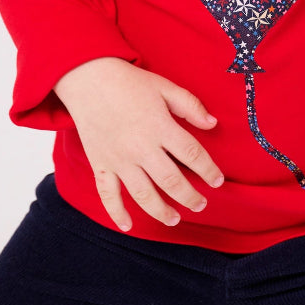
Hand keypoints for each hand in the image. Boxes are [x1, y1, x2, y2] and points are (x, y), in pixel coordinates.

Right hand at [54, 57, 224, 231]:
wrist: (87, 78)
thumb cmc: (129, 81)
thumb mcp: (164, 86)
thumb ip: (190, 105)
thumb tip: (212, 124)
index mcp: (160, 126)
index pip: (192, 154)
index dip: (208, 170)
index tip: (217, 182)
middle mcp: (140, 147)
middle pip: (171, 181)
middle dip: (190, 197)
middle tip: (200, 205)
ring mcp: (119, 159)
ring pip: (144, 194)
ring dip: (161, 211)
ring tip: (175, 219)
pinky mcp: (100, 164)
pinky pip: (108, 195)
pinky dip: (117, 213)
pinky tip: (128, 226)